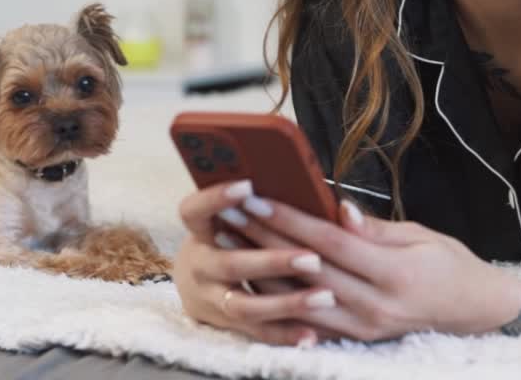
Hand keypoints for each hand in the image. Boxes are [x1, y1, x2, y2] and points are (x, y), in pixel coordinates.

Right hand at [171, 180, 339, 345]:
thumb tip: (320, 195)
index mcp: (200, 229)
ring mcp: (210, 298)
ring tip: (326, 297)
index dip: (216, 199)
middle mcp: (199, 265)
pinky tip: (313, 335)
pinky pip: (257, 333)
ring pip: (245, 306)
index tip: (247, 186)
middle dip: (273, 262)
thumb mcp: (231, 214)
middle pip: (231, 264)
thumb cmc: (230, 233)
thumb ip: (265, 203)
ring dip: (287, 303)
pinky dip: (285, 334)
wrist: (196, 279)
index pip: (194, 211)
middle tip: (313, 259)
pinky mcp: (226, 324)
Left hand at [233, 196, 515, 341]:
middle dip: (263, 238)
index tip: (257, 197)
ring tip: (226, 243)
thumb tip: (340, 208)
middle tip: (227, 213)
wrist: (472, 309)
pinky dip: (276, 300)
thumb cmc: (449, 263)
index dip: (290, 219)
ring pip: (298, 299)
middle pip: (306, 269)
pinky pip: (307, 321)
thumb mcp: (420, 235)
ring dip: (258, 269)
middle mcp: (374, 306)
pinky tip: (249, 280)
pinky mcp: (356, 337)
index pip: (329, 242)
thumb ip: (376, 229)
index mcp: (393, 273)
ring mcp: (363, 327)